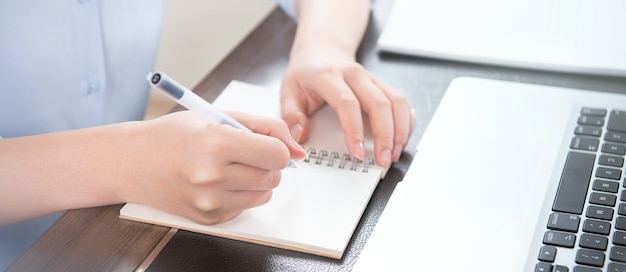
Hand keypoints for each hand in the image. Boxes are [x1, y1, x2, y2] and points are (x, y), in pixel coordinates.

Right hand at [122, 111, 306, 224]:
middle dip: (268, 164)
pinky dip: (240, 194)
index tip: (266, 143)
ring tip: (231, 166)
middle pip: (274, 177)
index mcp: (216, 144)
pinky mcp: (208, 218)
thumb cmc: (174, 135)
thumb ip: (265, 127)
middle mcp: (212, 176)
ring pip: (264, 194)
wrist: (132, 162)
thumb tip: (298, 150)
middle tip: (246, 153)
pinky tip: (217, 181)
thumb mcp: (219, 116)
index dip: (277, 148)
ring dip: (257, 180)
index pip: (276, 154)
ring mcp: (209, 202)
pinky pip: (245, 207)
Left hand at [280, 44, 413, 166]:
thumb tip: (299, 139)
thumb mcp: (288, 91)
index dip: (354, 130)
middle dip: (384, 135)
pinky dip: (406, 121)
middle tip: (383, 159)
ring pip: (395, 101)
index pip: (347, 103)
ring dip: (399, 130)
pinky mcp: (382, 85)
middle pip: (379, 103)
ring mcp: (371, 79)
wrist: (321, 50)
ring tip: (394, 153)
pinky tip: (402, 138)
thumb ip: (291, 116)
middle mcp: (355, 75)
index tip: (357, 152)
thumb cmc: (306, 73)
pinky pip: (401, 101)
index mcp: (329, 76)